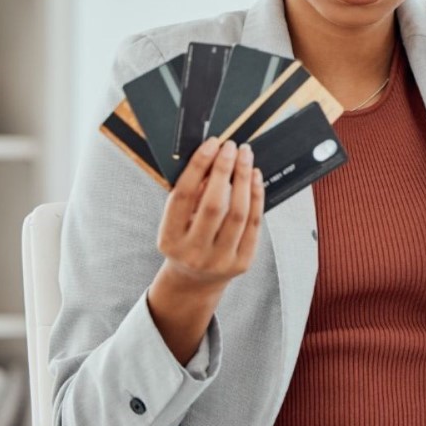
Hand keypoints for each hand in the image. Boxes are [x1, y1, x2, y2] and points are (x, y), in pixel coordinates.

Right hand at [154, 137, 264, 292]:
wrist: (195, 282)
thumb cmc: (185, 242)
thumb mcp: (176, 222)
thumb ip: (191, 195)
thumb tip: (213, 161)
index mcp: (169, 239)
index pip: (183, 196)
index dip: (199, 166)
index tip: (212, 144)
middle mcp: (193, 252)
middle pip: (214, 204)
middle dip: (225, 170)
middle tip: (232, 147)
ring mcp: (219, 260)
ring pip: (238, 213)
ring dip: (244, 180)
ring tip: (246, 157)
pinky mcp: (242, 262)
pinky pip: (254, 224)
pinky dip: (257, 197)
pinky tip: (255, 178)